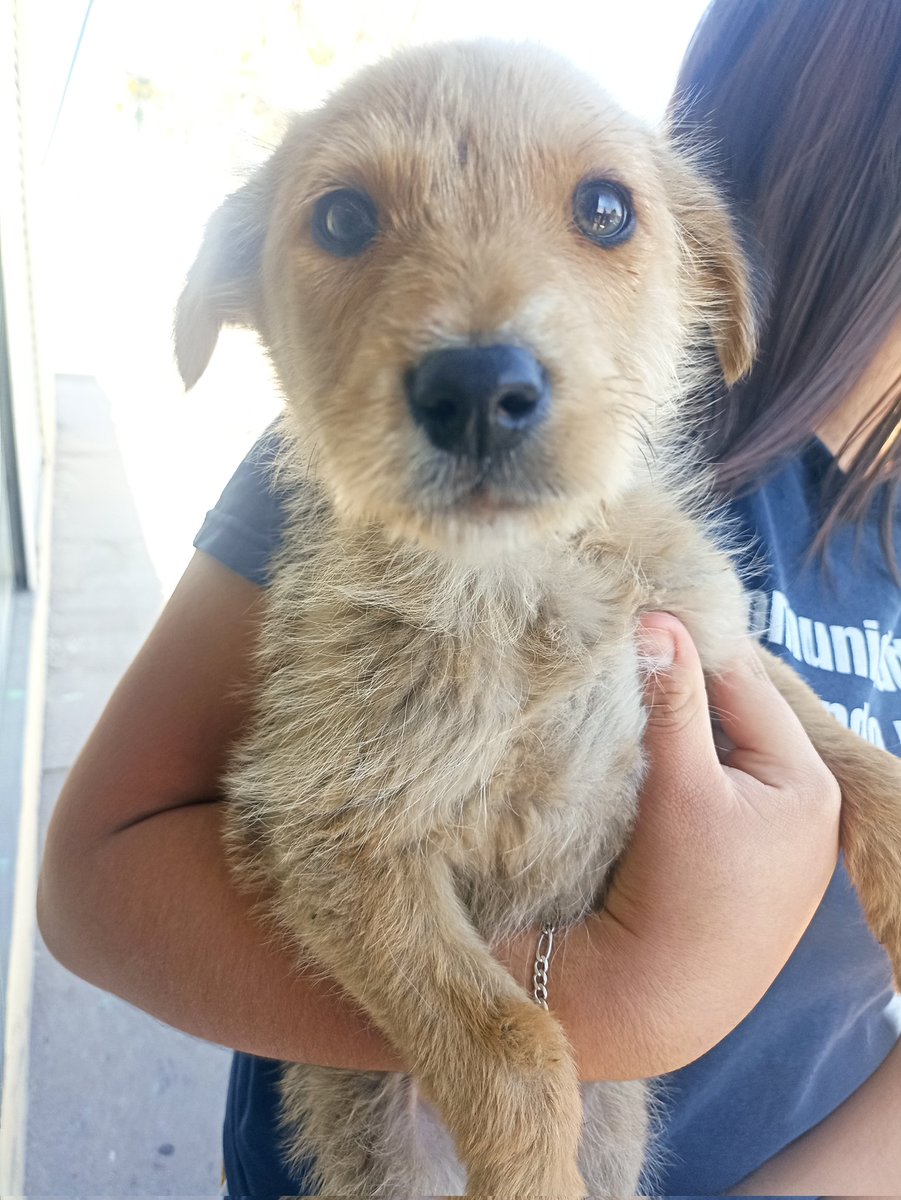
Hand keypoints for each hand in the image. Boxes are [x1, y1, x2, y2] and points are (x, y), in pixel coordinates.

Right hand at [596, 612, 840, 1067]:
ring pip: (723, 754)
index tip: (640, 616)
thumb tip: (658, 619)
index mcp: (809, 785)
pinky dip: (681, 770)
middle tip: (628, 654)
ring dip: (682, 731)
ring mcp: (777, 843)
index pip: (747, 684)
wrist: (651, 1004)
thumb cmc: (676, 897)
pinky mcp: (744, 867)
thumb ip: (673, 699)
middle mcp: (808, 811)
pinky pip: (713, 791)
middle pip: (738, 718)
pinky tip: (642, 763)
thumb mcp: (678, 786)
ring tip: (629, 704)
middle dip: (688, 689)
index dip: (692, 646)